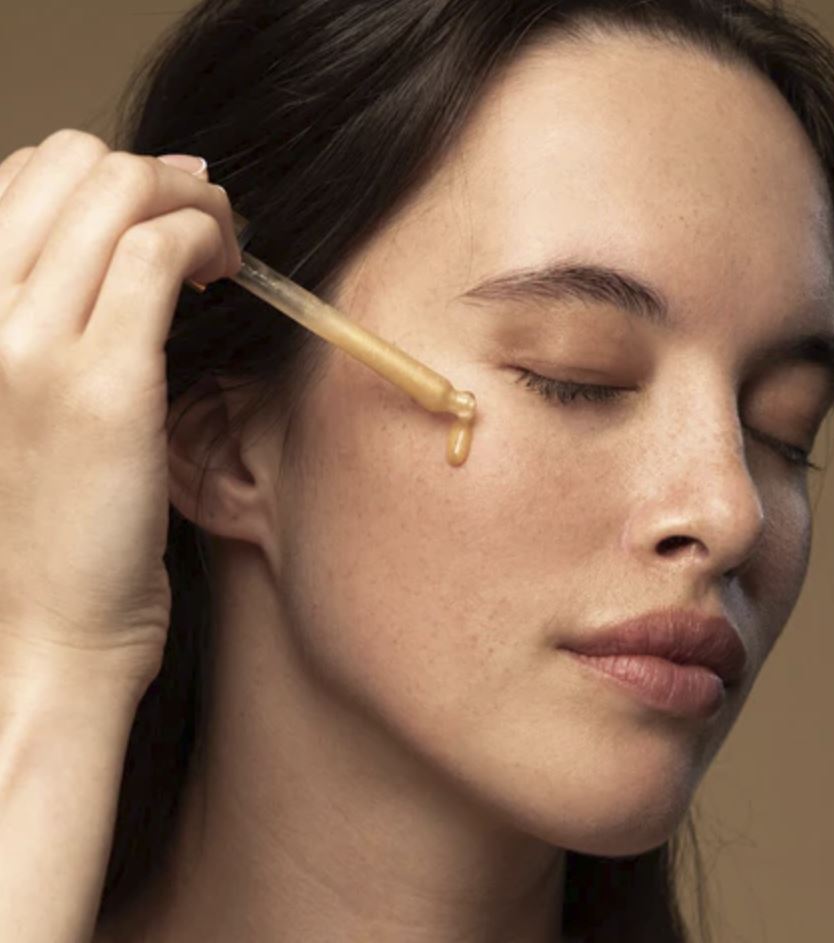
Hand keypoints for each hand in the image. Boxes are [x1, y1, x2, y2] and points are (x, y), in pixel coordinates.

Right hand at [0, 129, 241, 689]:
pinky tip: (229, 272)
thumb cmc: (48, 528)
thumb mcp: (22, 407)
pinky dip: (207, 237)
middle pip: (70, 163)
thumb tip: (122, 250)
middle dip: (155, 174)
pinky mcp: (102, 383)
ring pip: (117, 191)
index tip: (162, 210)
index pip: (20, 178)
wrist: (45, 632)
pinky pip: (157, 251)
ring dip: (194, 199)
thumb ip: (50, 326)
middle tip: (204, 221)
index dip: (106, 175)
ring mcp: (29, 344)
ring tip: (225, 248)